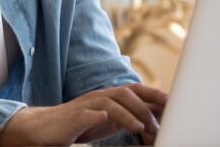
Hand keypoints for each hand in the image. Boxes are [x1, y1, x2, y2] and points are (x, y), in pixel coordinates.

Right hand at [0, 83, 166, 145]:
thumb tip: (155, 119)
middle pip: (127, 92)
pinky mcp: (75, 116)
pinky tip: (109, 120)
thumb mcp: (109, 120)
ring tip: (142, 128)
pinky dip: (100, 115)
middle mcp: (100, 96)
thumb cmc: (79, 124)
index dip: (156, 94)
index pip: (137, 90)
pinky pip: (90, 113)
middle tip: (162, 121)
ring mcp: (87, 105)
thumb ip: (129, 116)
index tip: (175, 104)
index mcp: (110, 97)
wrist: (45, 128)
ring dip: (130, 114)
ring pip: (112, 101)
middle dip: (147, 104)